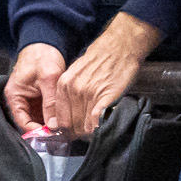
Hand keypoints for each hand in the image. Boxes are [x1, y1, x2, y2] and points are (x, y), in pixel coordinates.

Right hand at [5, 42, 66, 131]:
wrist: (46, 42)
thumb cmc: (42, 57)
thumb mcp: (48, 79)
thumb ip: (50, 102)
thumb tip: (54, 126)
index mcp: (14, 97)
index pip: (23, 122)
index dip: (36, 131)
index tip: (53, 136)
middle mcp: (20, 101)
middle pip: (32, 122)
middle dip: (46, 129)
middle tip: (63, 135)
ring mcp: (31, 100)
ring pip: (40, 118)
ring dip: (52, 123)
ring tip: (67, 129)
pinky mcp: (41, 97)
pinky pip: (46, 111)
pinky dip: (55, 115)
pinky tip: (67, 118)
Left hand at [52, 13, 161, 134]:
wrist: (120, 46)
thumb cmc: (101, 59)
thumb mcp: (76, 72)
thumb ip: (69, 92)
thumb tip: (66, 115)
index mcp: (63, 85)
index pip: (60, 120)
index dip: (67, 130)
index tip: (75, 133)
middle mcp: (73, 90)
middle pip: (72, 125)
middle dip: (79, 133)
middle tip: (88, 134)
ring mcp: (89, 94)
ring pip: (85, 126)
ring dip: (91, 132)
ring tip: (97, 130)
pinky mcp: (105, 96)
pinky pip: (97, 122)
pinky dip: (99, 128)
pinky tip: (103, 127)